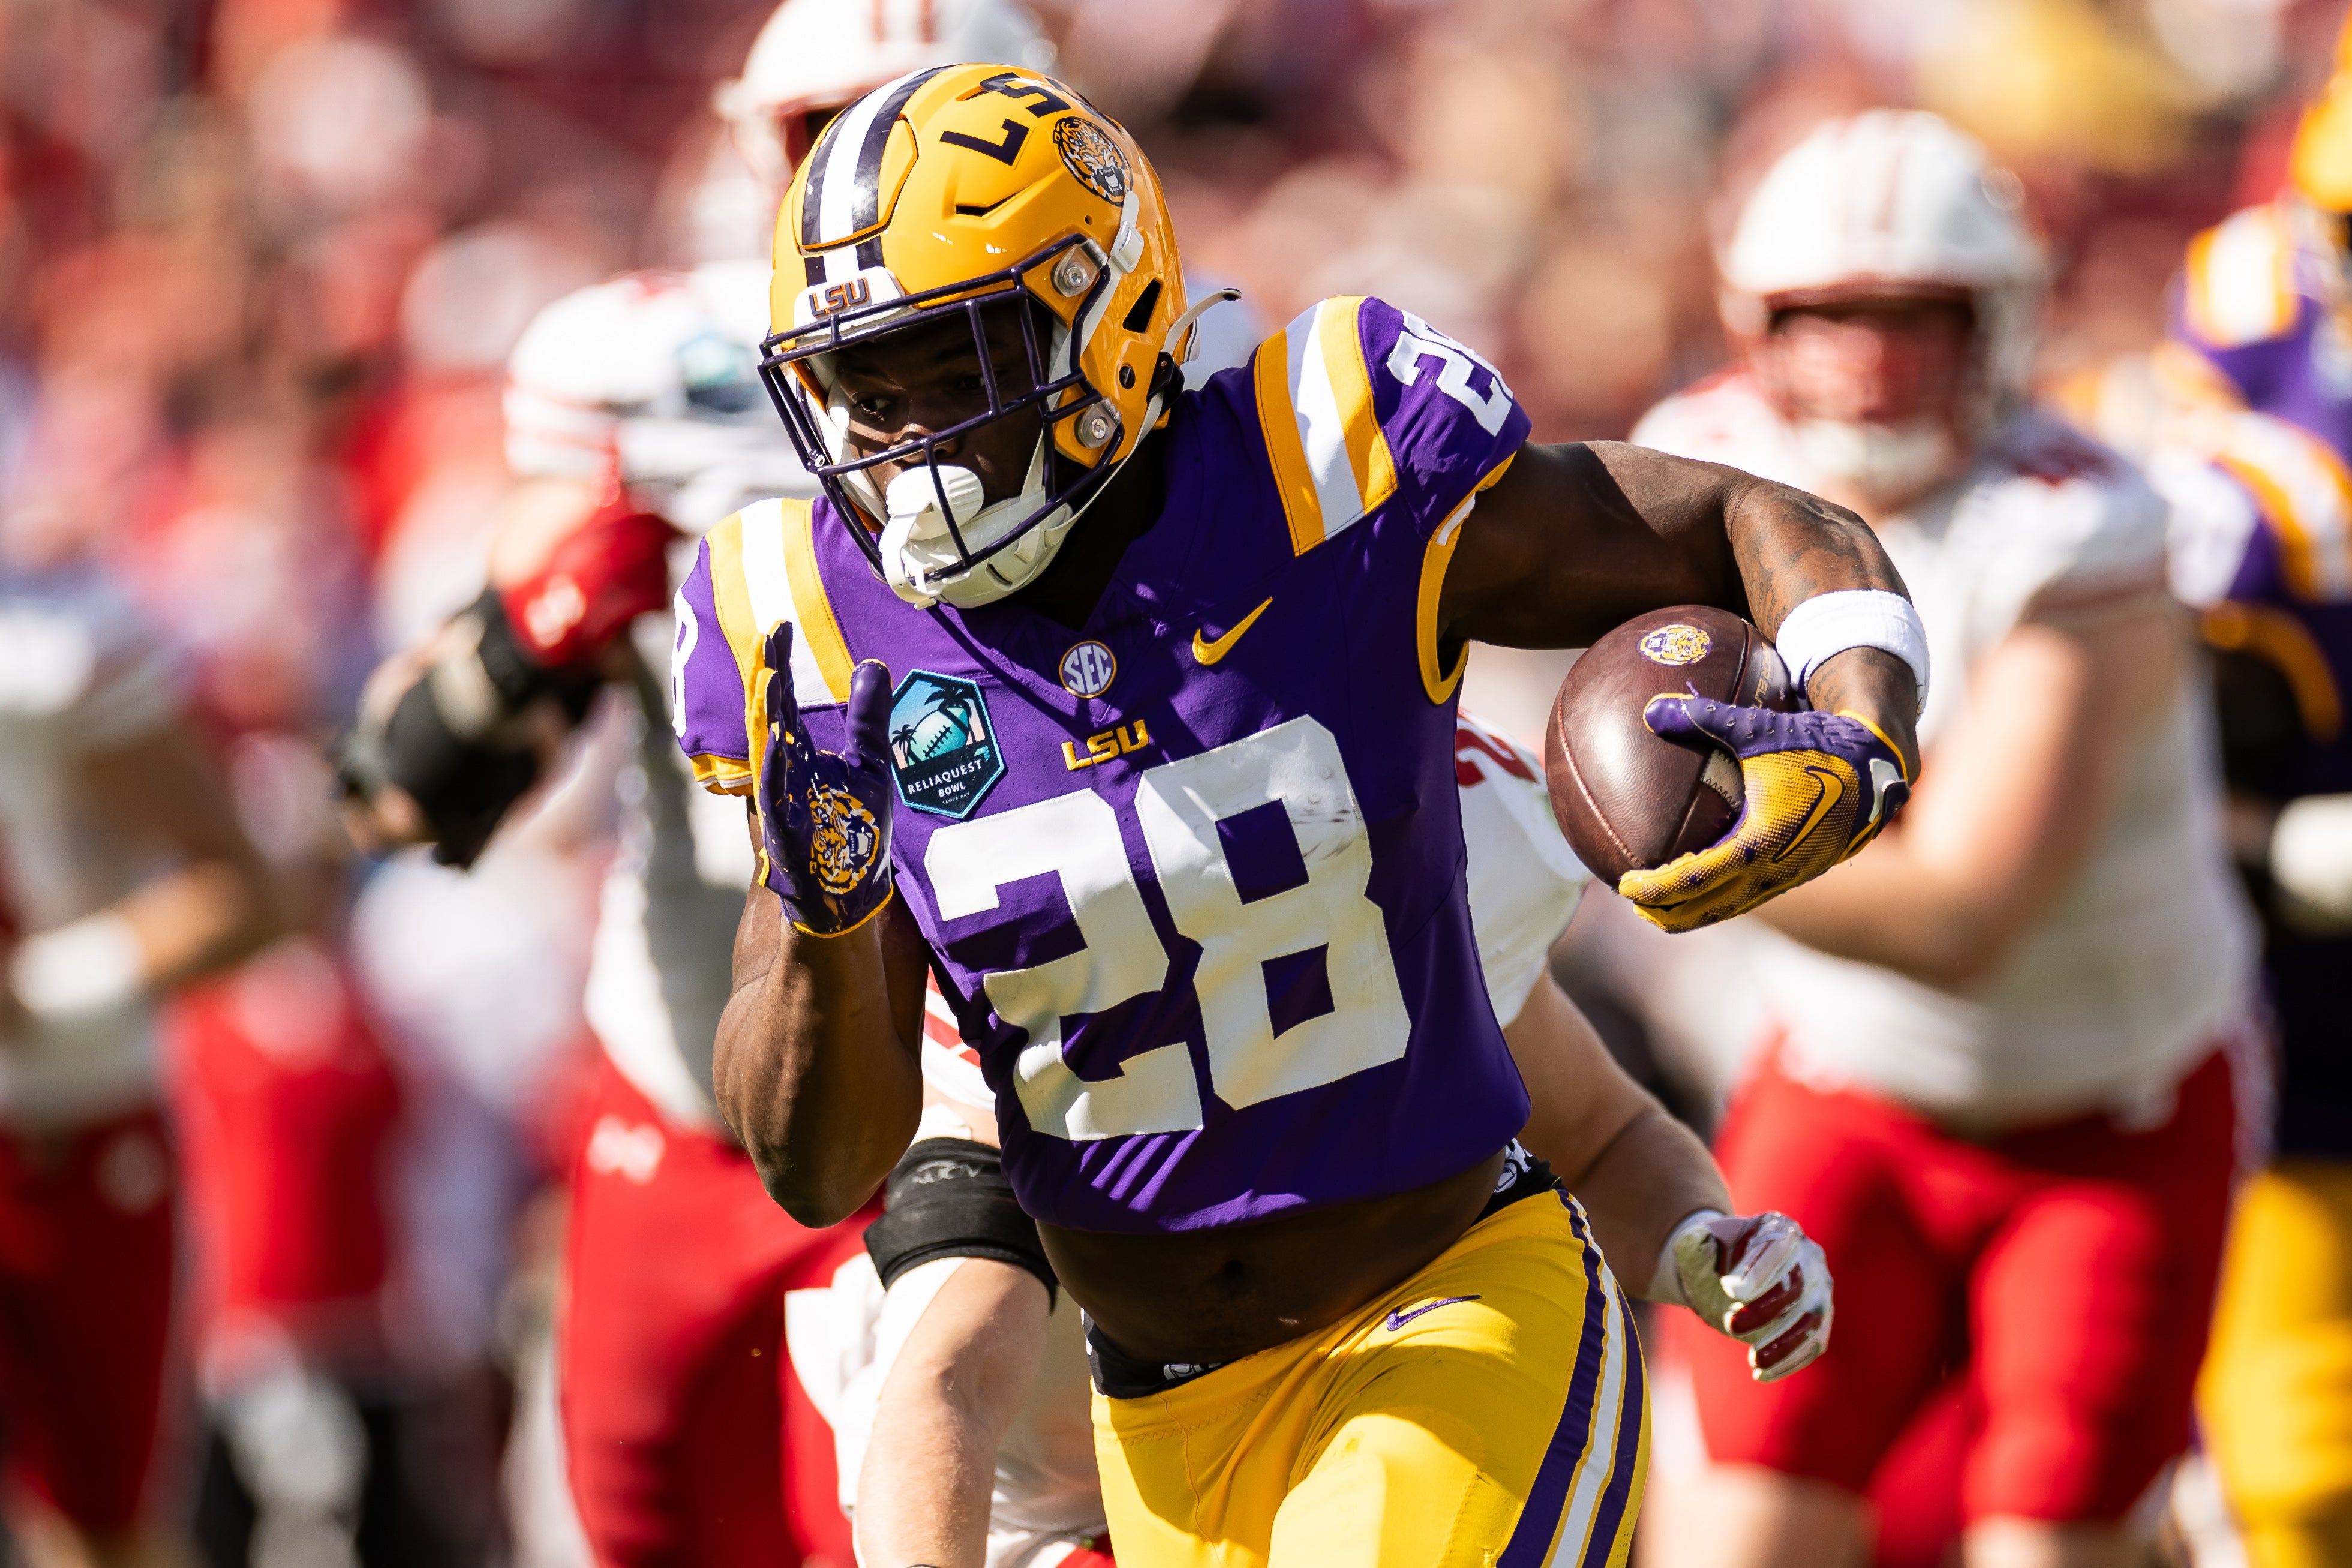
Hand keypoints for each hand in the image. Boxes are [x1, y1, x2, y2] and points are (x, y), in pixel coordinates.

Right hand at [751, 622, 896, 935]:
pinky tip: (776, 740)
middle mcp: (783, 772)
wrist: (852, 889)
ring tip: (769, 675)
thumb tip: (872, 665)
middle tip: (766, 637)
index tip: (779, 626)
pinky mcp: (784, 832)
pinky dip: (774, 769)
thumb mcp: (871, 765)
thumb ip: (868, 719)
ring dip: (765, 715)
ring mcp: (780, 801)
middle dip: (766, 678)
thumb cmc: (855, 828)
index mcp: (799, 754)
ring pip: (766, 752)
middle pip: (767, 717)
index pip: (782, 700)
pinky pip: (775, 797)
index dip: (778, 664)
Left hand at [1616, 698, 1909, 931]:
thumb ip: (1705, 719)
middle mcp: (1777, 868)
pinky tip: (1706, 886)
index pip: (1695, 879)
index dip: (1656, 888)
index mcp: (1761, 842)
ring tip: (1660, 908)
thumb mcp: (1759, 729)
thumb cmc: (1818, 742)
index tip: (1624, 886)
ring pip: (1733, 908)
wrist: (1880, 763)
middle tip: (1633, 904)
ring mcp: (1793, 875)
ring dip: (1694, 912)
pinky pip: (1753, 896)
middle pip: (1709, 908)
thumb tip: (1652, 709)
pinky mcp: (1804, 872)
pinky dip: (1722, 899)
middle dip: (1667, 912)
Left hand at [1668, 1210, 1831, 1381]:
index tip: (1731, 1291)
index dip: (1758, 1270)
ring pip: (1811, 1319)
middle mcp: (1808, 1256)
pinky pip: (1813, 1344)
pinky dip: (1790, 1360)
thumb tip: (1700, 1240)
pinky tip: (1762, 1374)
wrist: (1724, 1281)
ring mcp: (1819, 1289)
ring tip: (1753, 1361)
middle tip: (1729, 1325)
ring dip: (1784, 1343)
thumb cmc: (1711, 1259)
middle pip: (1797, 1285)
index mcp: (1779, 1229)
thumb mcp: (1695, 1247)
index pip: (1776, 1246)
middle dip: (1765, 1309)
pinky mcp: (1819, 1320)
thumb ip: (1694, 1243)